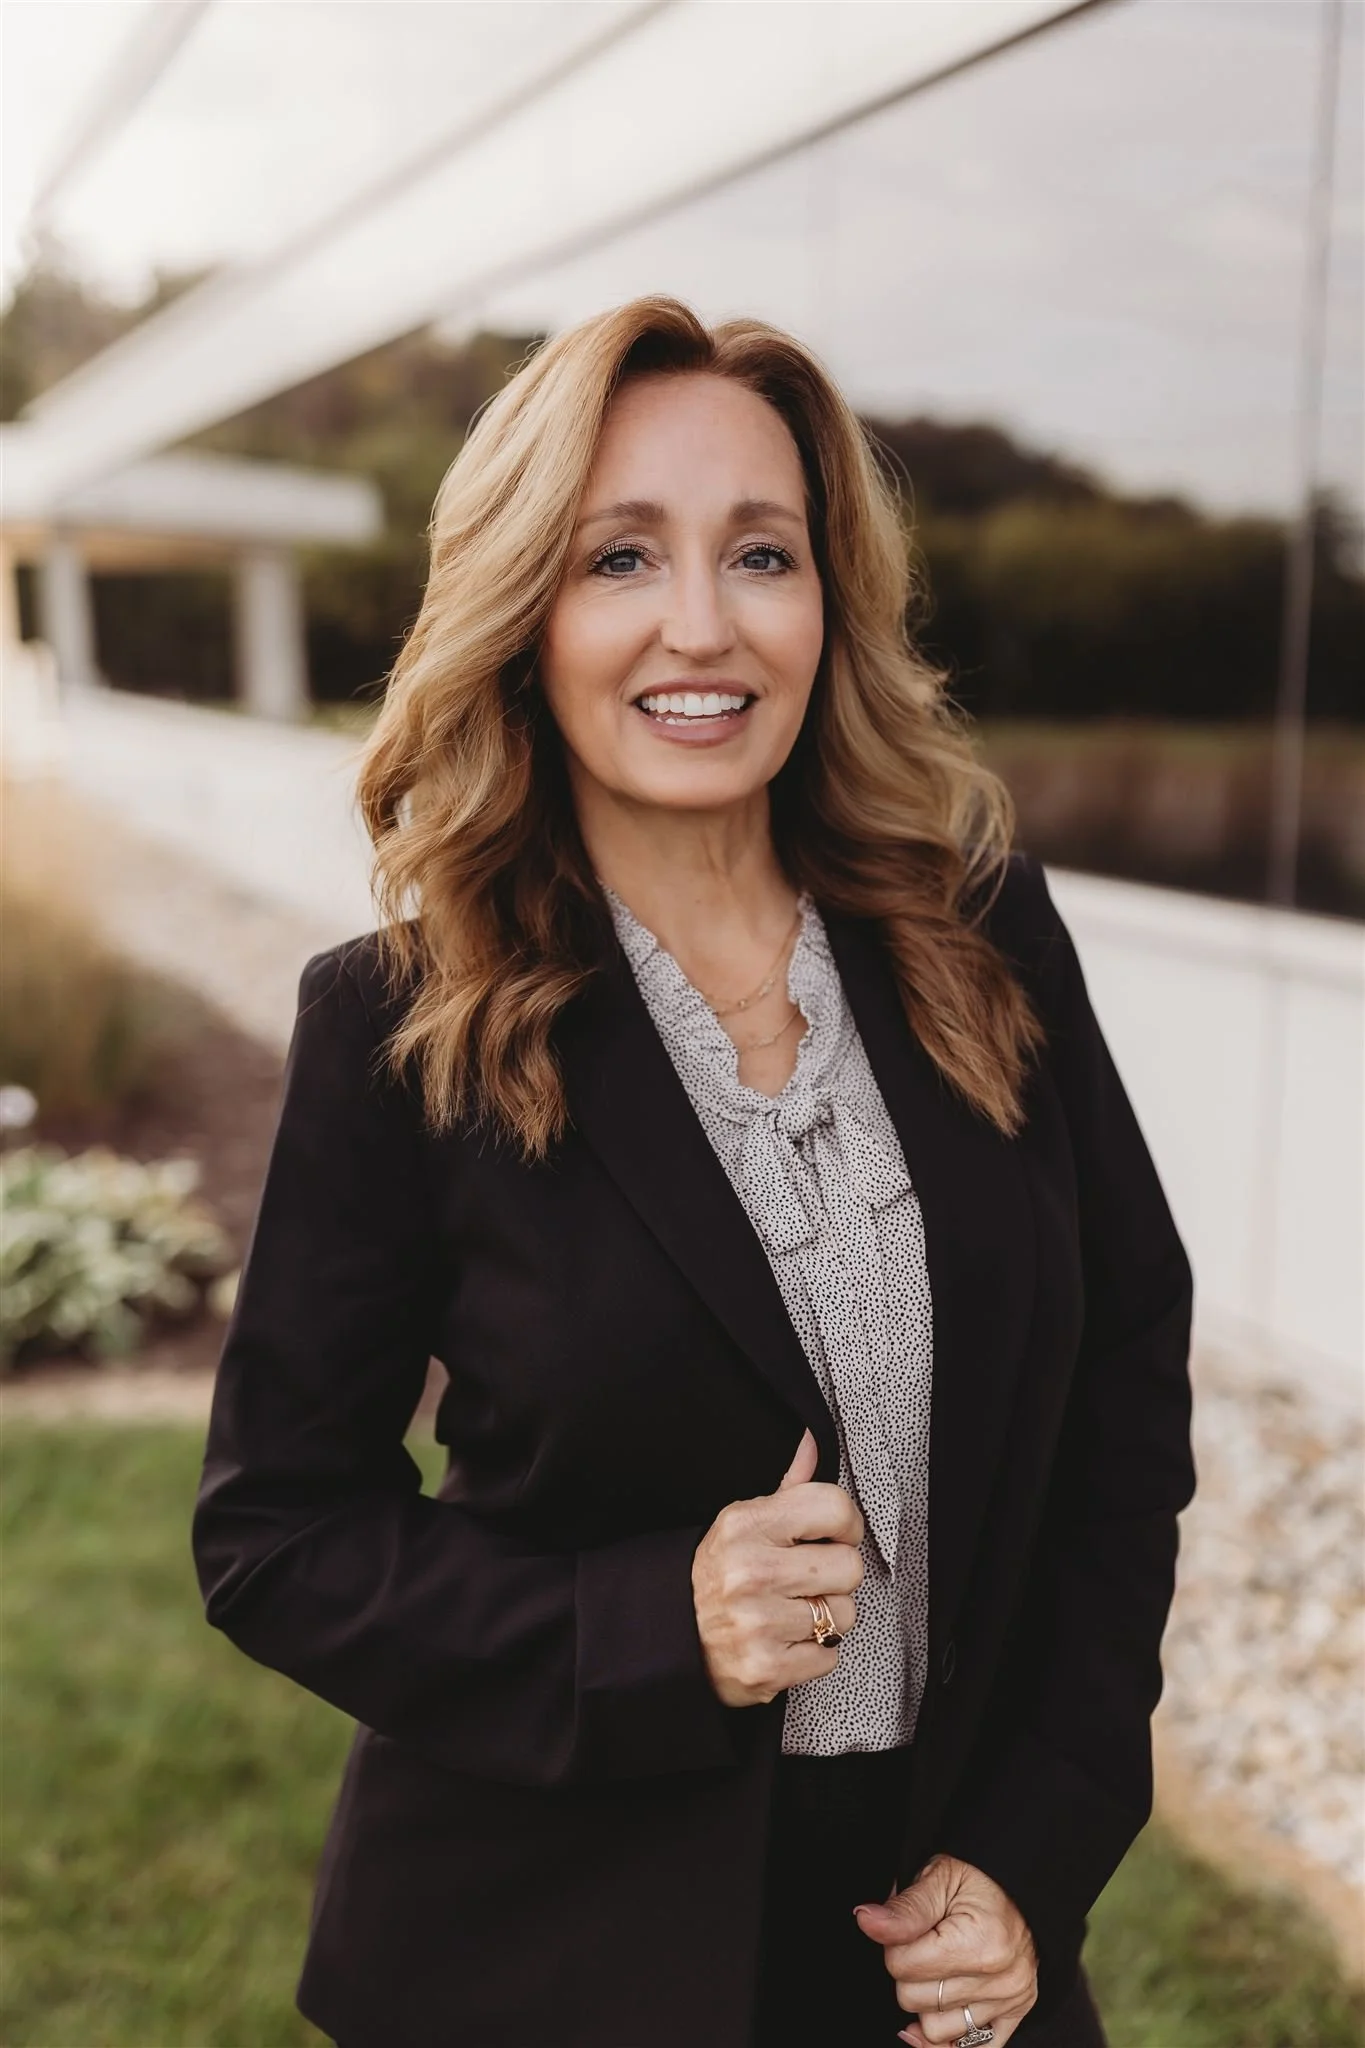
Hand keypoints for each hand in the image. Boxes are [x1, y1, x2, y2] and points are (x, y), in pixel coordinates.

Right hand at [691, 1428, 863, 1707]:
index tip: (835, 1537)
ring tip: (794, 1611)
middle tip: (808, 1580)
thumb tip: (812, 1443)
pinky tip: (787, 1639)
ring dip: (827, 1619)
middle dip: (835, 1576)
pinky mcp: (764, 1668)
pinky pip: (829, 1657)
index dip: (847, 1524)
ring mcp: (756, 1622)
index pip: (834, 1508)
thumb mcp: (743, 1522)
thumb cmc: (719, 1574)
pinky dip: (814, 1653)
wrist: (672, 1635)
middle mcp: (750, 1571)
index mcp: (746, 1524)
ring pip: (844, 1615)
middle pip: (849, 1567)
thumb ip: (787, 1486)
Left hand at [854, 1854, 1037, 2045]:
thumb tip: (866, 1920)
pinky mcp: (1014, 2013)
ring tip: (938, 1968)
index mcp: (980, 1943)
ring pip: (935, 2029)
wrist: (1021, 1881)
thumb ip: (903, 1909)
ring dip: (927, 2001)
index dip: (894, 1943)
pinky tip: (935, 2016)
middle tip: (922, 1943)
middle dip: (908, 1971)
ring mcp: (1009, 2000)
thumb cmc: (980, 1876)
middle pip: (913, 2000)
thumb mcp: (938, 1876)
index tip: (908, 1926)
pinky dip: (947, 2039)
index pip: (901, 1966)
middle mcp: (1000, 1979)